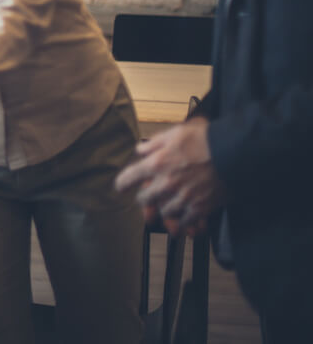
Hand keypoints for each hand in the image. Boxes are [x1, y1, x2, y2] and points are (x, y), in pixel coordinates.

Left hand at [115, 117, 223, 236]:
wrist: (233, 151)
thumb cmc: (205, 138)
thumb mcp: (175, 133)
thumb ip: (154, 143)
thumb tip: (141, 150)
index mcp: (157, 163)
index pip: (129, 178)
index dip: (123, 183)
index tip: (121, 187)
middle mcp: (167, 183)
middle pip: (145, 200)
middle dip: (144, 199)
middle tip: (147, 198)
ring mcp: (183, 197)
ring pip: (165, 213)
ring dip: (165, 210)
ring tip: (168, 207)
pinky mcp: (201, 207)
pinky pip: (186, 222)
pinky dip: (184, 222)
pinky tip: (185, 221)